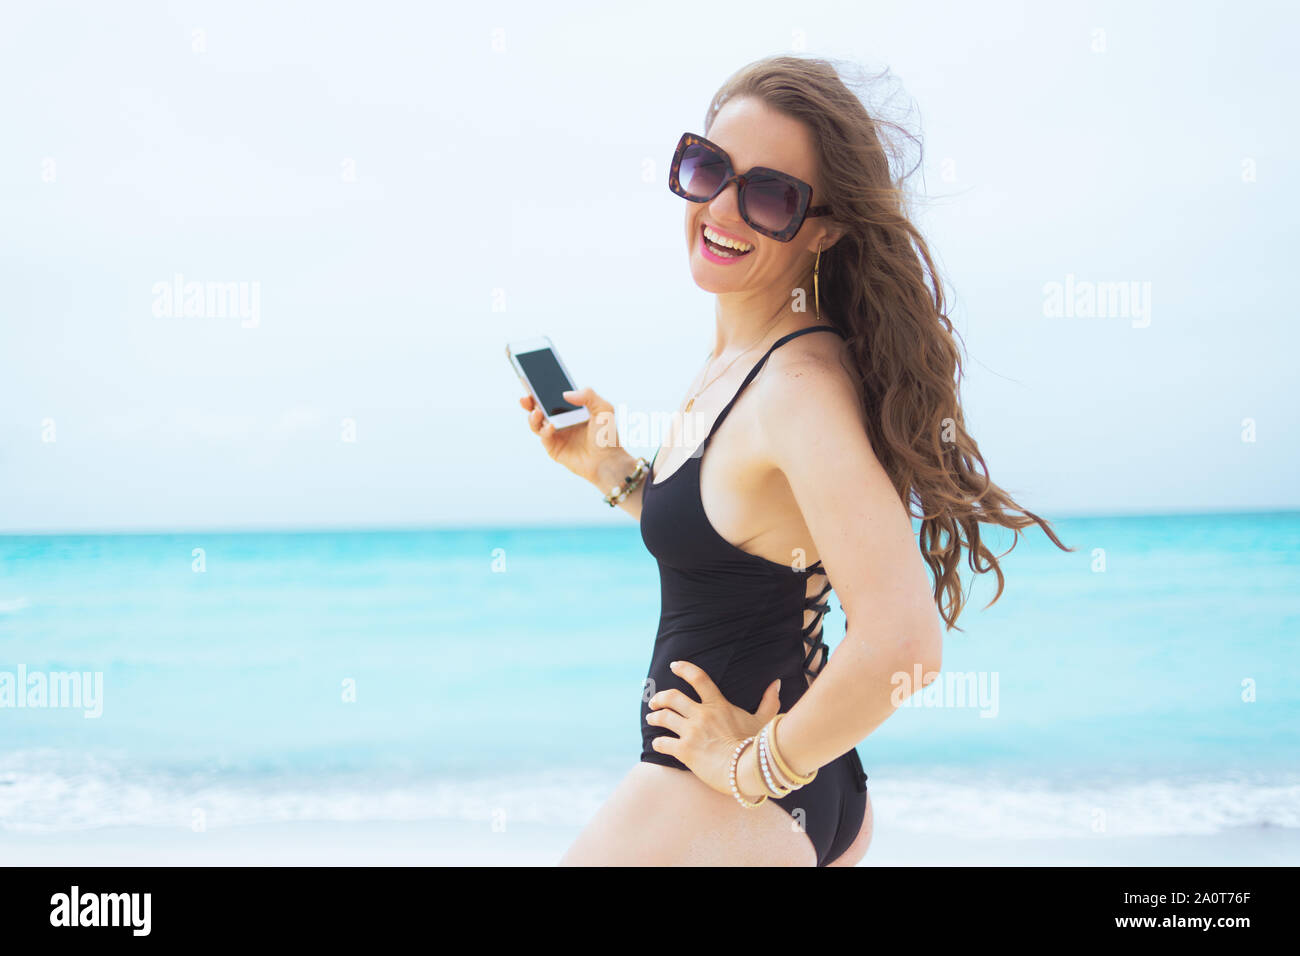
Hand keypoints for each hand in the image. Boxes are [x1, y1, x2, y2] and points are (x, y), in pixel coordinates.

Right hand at [518, 386, 624, 487]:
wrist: (609, 461)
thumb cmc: (608, 436)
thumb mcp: (603, 409)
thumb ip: (588, 395)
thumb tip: (565, 393)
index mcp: (572, 409)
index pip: (554, 396)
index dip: (543, 389)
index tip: (534, 381)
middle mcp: (562, 421)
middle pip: (540, 408)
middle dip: (530, 402)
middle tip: (526, 397)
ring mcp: (557, 435)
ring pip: (537, 423)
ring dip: (533, 417)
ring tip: (536, 412)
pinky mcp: (554, 448)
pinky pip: (544, 437)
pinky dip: (544, 431)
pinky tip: (551, 426)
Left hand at [645, 660, 781, 797]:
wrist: (747, 770)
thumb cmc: (757, 746)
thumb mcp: (764, 721)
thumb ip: (769, 701)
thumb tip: (776, 683)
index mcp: (718, 705)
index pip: (698, 678)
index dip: (683, 669)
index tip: (674, 666)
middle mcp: (702, 715)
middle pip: (672, 697)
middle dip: (660, 698)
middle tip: (654, 702)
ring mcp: (692, 732)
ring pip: (664, 718)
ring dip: (655, 717)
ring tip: (651, 719)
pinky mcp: (685, 751)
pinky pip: (663, 743)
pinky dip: (658, 743)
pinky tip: (657, 744)